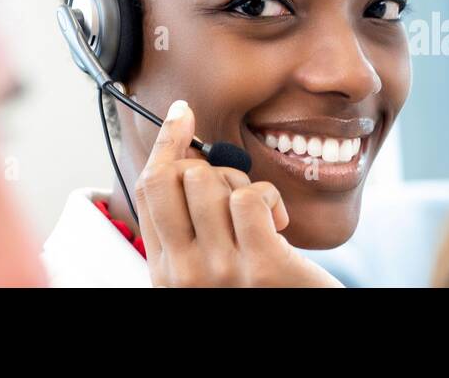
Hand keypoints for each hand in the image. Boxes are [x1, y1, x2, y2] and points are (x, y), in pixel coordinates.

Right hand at [132, 100, 341, 286]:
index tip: (181, 113)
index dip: (166, 143)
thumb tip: (188, 155)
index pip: (148, 188)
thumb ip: (192, 224)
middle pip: (176, 177)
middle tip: (239, 195)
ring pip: (212, 182)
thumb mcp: (211, 264)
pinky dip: (270, 198)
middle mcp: (183, 274)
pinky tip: (280, 224)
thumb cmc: (261, 290)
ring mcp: (220, 272)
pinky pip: (249, 198)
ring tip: (263, 218)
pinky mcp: (261, 267)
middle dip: (213, 168)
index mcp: (163, 270)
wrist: (301, 336)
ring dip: (245, 185)